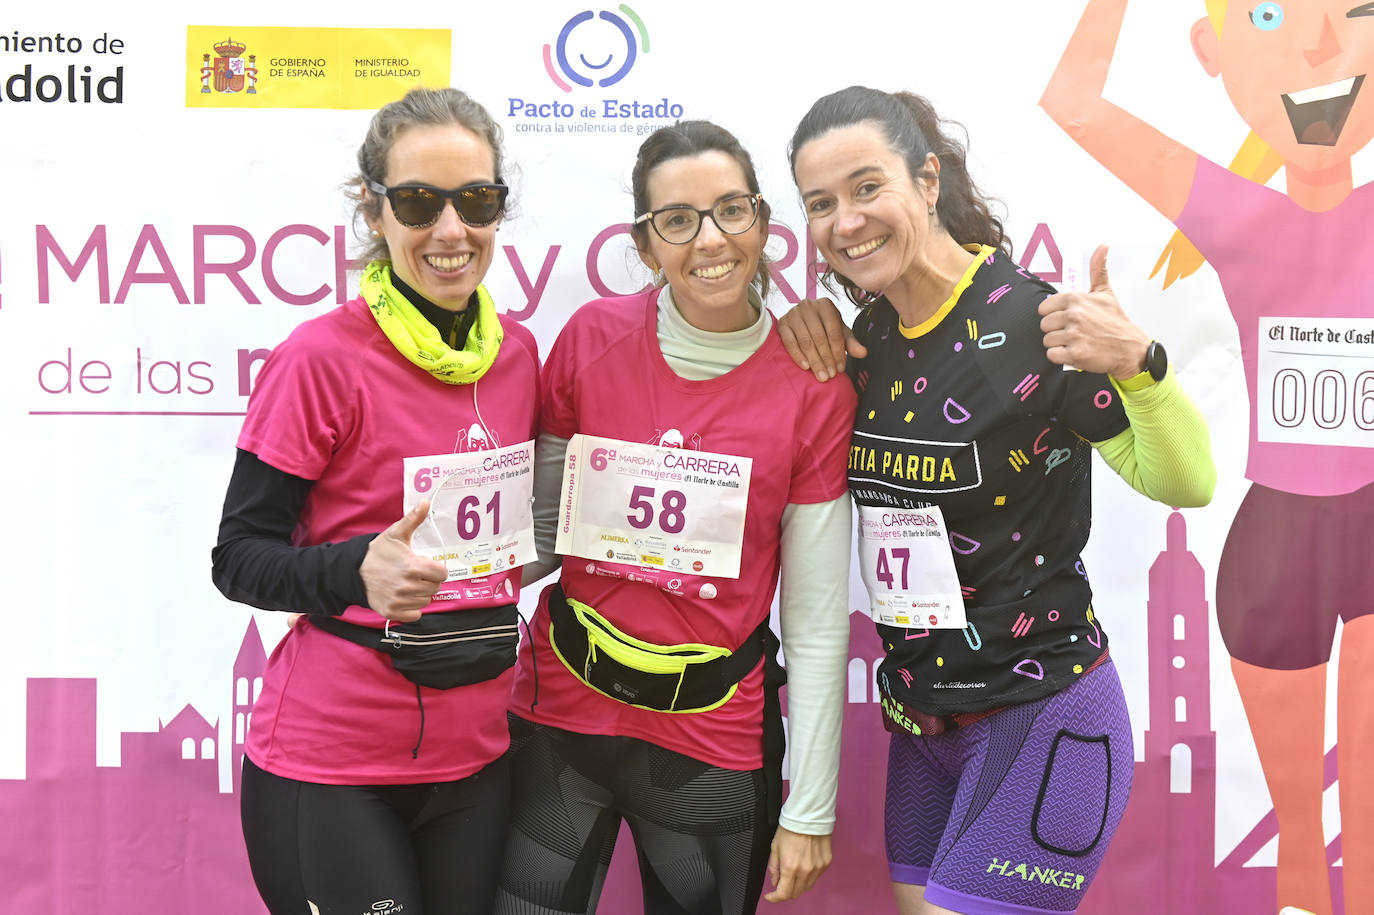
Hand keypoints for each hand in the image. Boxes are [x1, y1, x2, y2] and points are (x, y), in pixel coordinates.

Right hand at [359, 500, 448, 621]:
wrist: (352, 571)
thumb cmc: (377, 553)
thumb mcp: (395, 533)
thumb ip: (413, 519)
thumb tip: (426, 502)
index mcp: (412, 566)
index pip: (442, 573)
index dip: (437, 569)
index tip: (428, 565)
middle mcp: (407, 585)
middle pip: (435, 587)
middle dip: (429, 580)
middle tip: (416, 573)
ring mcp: (399, 600)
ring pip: (425, 600)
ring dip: (421, 593)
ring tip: (409, 583)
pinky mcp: (392, 612)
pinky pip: (415, 614)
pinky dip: (412, 608)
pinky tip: (404, 596)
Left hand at [763, 826, 831, 902]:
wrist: (809, 815)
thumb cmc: (791, 827)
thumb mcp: (775, 847)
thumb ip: (774, 867)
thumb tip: (775, 881)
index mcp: (790, 867)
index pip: (783, 894)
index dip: (775, 897)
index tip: (771, 895)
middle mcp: (805, 870)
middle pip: (796, 893)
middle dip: (786, 891)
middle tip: (781, 883)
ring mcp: (817, 868)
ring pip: (807, 887)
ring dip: (798, 884)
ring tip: (793, 872)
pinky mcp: (826, 863)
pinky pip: (816, 877)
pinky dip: (809, 876)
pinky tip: (804, 865)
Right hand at [777, 297, 866, 381]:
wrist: (802, 319)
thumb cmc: (824, 326)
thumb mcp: (838, 331)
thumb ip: (850, 342)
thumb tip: (863, 353)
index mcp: (826, 305)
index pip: (834, 331)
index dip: (838, 352)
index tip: (841, 369)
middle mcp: (808, 306)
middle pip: (819, 337)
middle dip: (826, 359)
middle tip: (830, 375)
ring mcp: (793, 313)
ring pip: (806, 341)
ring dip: (814, 361)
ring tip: (821, 375)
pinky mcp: (782, 323)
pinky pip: (790, 342)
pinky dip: (798, 356)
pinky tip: (806, 367)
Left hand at [1038, 245, 1149, 380]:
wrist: (1131, 349)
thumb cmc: (1116, 321)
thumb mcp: (1105, 292)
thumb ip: (1098, 269)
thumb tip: (1103, 246)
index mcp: (1076, 299)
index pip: (1044, 308)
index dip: (1054, 315)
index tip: (1067, 318)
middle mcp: (1073, 315)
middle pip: (1044, 325)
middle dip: (1056, 330)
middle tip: (1074, 332)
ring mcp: (1074, 335)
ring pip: (1047, 340)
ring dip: (1059, 344)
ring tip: (1076, 341)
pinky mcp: (1075, 354)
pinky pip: (1052, 355)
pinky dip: (1061, 356)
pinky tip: (1075, 352)